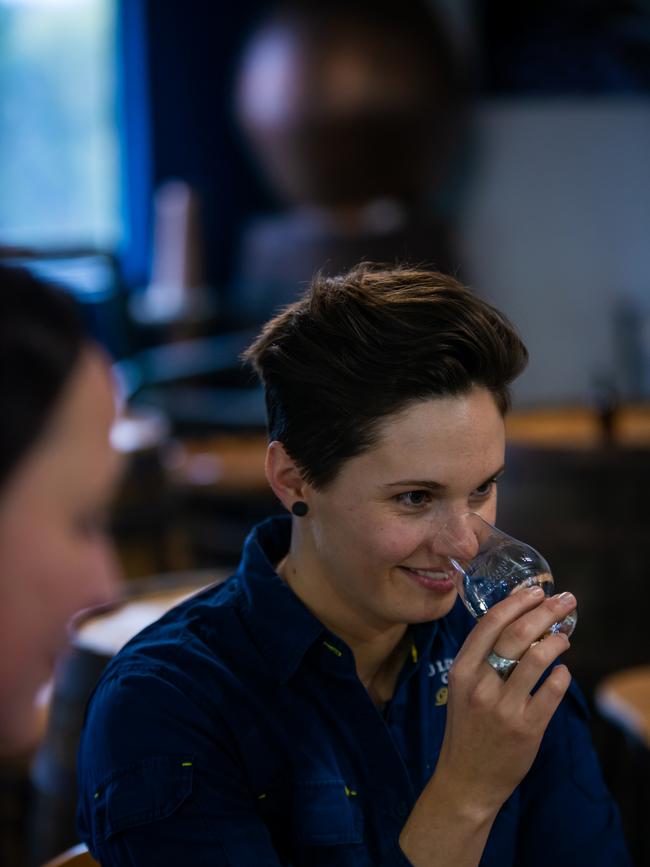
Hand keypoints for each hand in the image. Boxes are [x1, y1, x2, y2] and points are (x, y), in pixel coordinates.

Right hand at [434, 586, 574, 816]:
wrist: (466, 779)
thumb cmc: (466, 726)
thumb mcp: (462, 687)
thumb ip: (482, 657)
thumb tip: (516, 618)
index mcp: (461, 670)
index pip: (490, 624)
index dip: (516, 602)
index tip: (535, 590)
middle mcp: (481, 685)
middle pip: (518, 635)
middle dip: (545, 612)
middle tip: (564, 601)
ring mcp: (504, 707)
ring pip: (538, 659)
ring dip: (557, 641)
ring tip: (565, 637)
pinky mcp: (527, 728)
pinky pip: (552, 691)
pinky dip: (562, 676)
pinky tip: (562, 671)